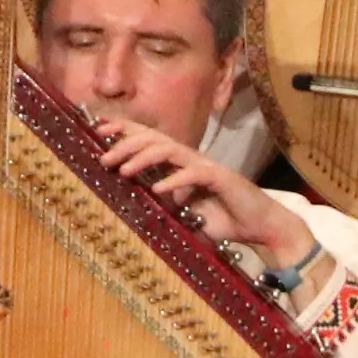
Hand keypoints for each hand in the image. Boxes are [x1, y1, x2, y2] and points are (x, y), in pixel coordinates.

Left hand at [89, 117, 312, 272]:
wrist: (260, 227)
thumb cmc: (221, 220)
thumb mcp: (182, 214)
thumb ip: (159, 208)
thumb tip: (126, 211)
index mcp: (178, 163)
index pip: (148, 138)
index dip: (123, 130)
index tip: (98, 130)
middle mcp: (189, 159)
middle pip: (152, 138)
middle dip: (125, 143)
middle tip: (103, 157)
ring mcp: (205, 166)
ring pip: (168, 149)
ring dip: (143, 157)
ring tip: (123, 171)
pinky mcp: (220, 178)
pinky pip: (193, 174)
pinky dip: (174, 180)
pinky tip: (158, 189)